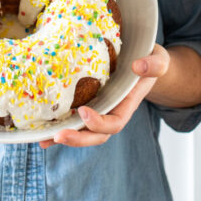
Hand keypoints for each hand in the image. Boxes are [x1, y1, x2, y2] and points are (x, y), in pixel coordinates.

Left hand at [40, 44, 169, 147]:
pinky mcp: (88, 104)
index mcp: (127, 105)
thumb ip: (154, 64)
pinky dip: (59, 127)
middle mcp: (112, 112)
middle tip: (58, 136)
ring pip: (83, 131)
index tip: (84, 112)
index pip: (115, 123)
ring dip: (64, 137)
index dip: (99, 122)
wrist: (145, 62)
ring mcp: (100, 110)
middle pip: (96, 136)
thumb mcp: (159, 60)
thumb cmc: (151, 62)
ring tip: (43, 139)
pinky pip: (74, 120)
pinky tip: (41, 131)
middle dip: (78, 138)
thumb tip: (138, 67)